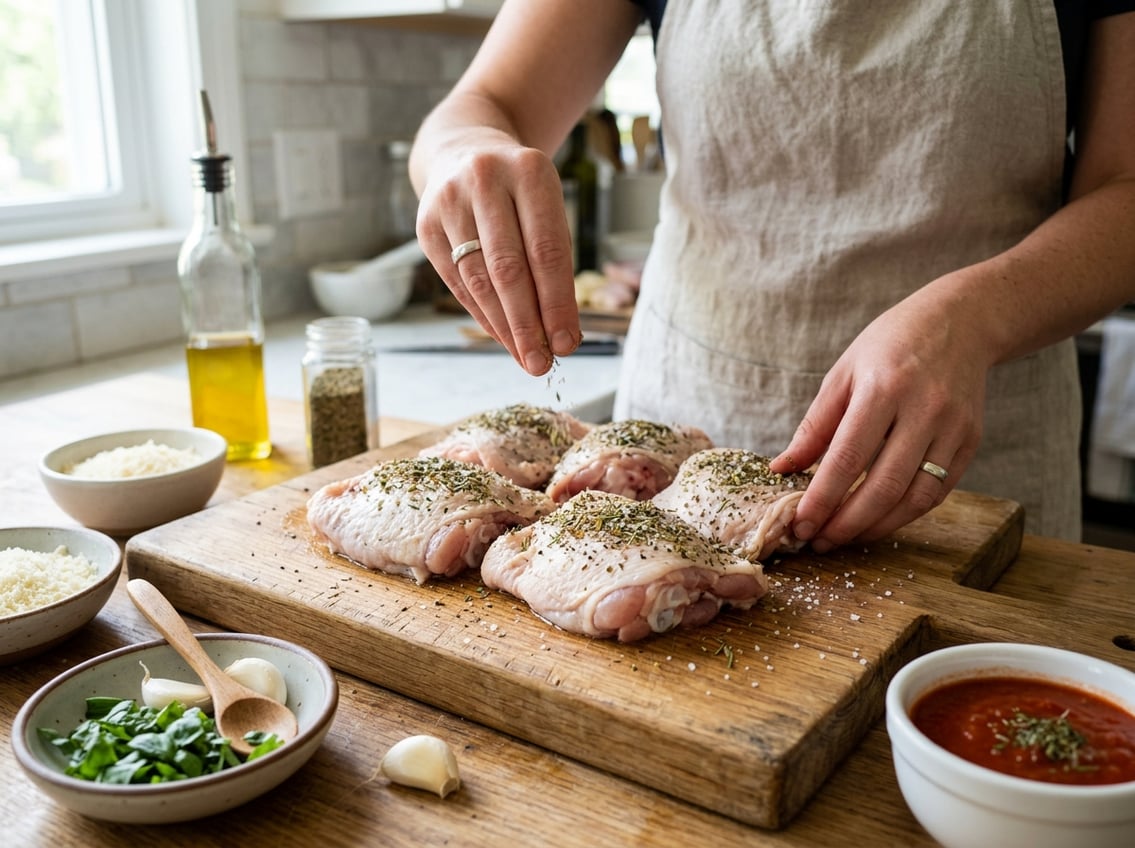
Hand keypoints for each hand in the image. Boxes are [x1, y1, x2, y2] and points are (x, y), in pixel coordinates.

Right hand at [416, 138, 580, 375]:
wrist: (464, 150)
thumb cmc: (520, 191)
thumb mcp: (547, 206)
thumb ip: (555, 261)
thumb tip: (560, 332)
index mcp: (529, 171)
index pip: (546, 250)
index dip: (557, 303)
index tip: (567, 343)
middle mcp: (485, 180)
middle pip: (508, 268)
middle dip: (527, 324)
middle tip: (542, 363)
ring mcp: (449, 201)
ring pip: (478, 279)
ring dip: (503, 327)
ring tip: (524, 357)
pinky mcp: (425, 224)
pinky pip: (456, 281)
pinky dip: (481, 314)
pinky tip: (500, 336)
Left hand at [768, 289, 987, 550]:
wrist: (960, 322)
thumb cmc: (890, 346)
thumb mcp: (843, 374)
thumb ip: (814, 426)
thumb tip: (782, 469)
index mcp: (883, 389)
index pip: (847, 458)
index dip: (822, 499)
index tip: (800, 524)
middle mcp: (923, 411)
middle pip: (883, 486)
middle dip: (847, 523)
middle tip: (818, 540)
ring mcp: (953, 429)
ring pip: (915, 498)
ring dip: (877, 527)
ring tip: (844, 537)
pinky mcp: (970, 442)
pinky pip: (937, 492)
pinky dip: (905, 514)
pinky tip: (878, 520)